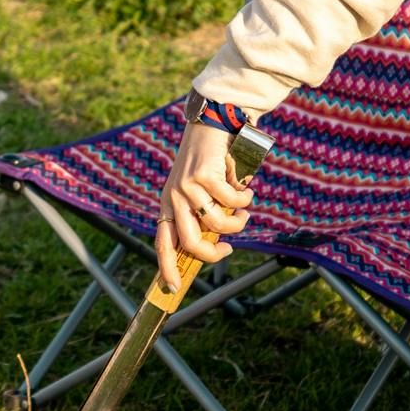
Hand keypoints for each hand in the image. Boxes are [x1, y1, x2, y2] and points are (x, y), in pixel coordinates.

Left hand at [155, 120, 253, 294]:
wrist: (211, 122)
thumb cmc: (208, 160)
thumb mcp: (198, 189)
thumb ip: (202, 212)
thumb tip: (216, 242)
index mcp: (168, 203)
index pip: (162, 243)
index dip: (167, 267)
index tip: (173, 287)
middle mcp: (173, 197)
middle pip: (191, 242)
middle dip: (213, 254)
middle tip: (229, 248)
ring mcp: (187, 187)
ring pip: (217, 224)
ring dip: (237, 223)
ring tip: (244, 212)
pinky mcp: (204, 176)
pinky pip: (231, 202)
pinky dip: (244, 201)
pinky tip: (246, 191)